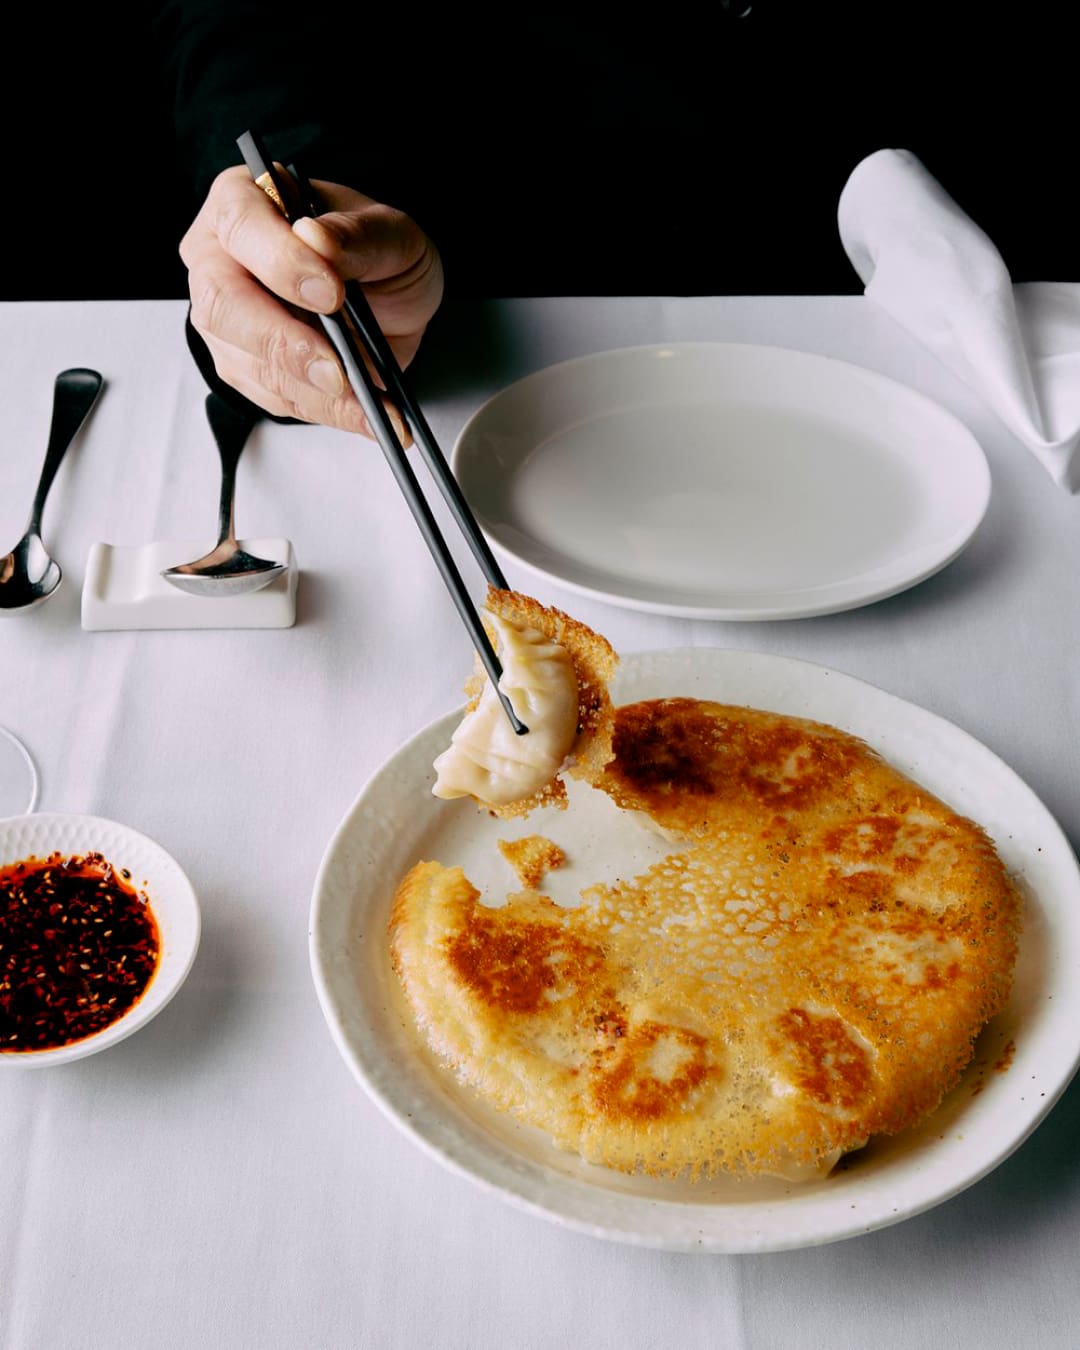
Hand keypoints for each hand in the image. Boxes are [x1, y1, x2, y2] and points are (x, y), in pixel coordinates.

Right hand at [180, 166, 443, 433]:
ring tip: (371, 404)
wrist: (387, 299)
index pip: (241, 226)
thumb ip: (357, 236)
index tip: (331, 293)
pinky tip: (365, 416)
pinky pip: (273, 398)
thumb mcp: (390, 233)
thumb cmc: (377, 253)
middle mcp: (219, 259)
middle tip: (340, 370)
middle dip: (284, 343)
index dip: (281, 263)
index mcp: (245, 202)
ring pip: (247, 363)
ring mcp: (225, 319)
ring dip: (313, 392)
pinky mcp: (243, 367)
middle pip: (222, 305)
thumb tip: (315, 239)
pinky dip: (325, 411)